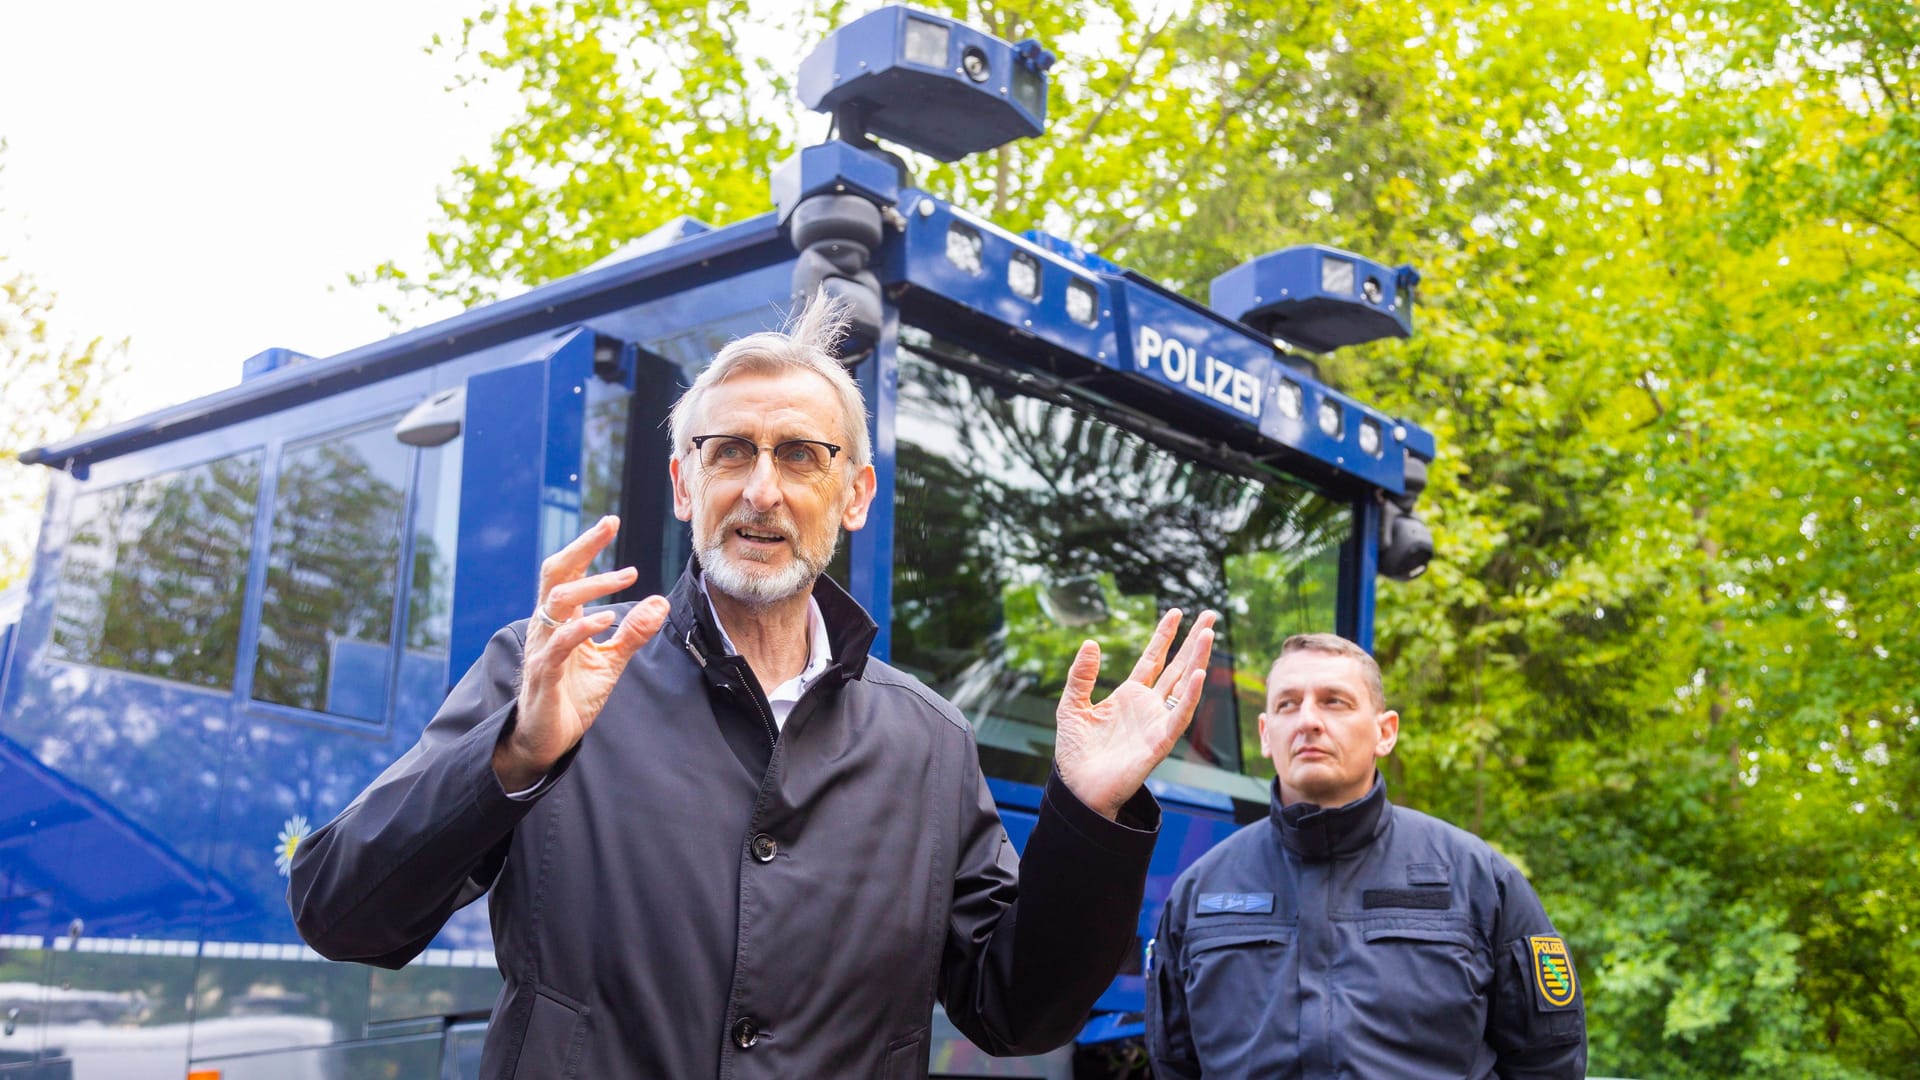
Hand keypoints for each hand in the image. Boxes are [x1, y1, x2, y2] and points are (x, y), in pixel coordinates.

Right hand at [494, 516, 670, 790]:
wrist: (549, 738)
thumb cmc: (573, 695)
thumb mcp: (611, 661)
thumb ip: (633, 633)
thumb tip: (658, 602)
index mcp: (560, 619)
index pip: (569, 572)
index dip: (587, 546)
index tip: (611, 522)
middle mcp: (547, 626)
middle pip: (555, 574)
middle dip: (582, 547)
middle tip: (610, 525)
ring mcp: (543, 648)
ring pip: (557, 602)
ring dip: (593, 586)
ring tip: (626, 577)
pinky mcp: (544, 674)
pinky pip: (559, 644)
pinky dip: (583, 628)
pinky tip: (607, 619)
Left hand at [1054, 608, 1217, 820]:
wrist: (1078, 789)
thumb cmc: (1076, 752)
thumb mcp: (1071, 705)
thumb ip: (1081, 675)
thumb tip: (1092, 642)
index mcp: (1129, 695)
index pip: (1152, 659)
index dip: (1164, 636)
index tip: (1176, 612)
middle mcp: (1148, 706)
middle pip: (1177, 667)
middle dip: (1193, 642)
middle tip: (1209, 616)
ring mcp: (1157, 723)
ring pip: (1183, 686)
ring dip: (1197, 661)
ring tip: (1207, 635)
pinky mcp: (1160, 742)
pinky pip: (1179, 716)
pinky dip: (1190, 696)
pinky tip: (1199, 674)